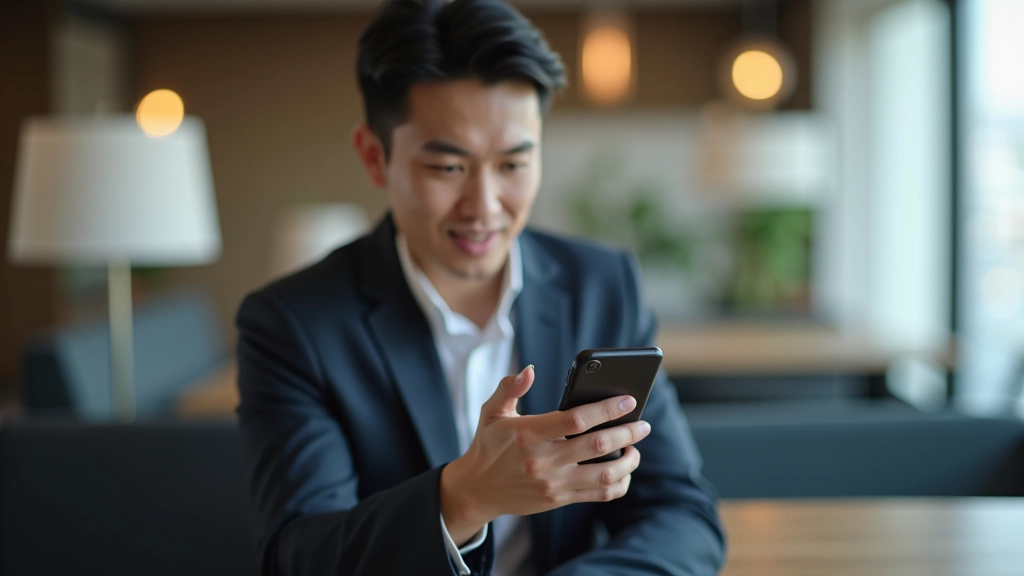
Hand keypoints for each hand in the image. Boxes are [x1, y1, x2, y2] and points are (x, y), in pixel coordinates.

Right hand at [439, 365, 650, 544]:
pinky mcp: (559, 499)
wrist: (476, 489)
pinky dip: (618, 484)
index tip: (628, 400)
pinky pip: (598, 495)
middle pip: (598, 445)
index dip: (606, 409)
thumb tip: (530, 370)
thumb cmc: (488, 444)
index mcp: (529, 434)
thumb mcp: (491, 412)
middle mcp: (543, 460)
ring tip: (635, 448)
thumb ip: (510, 388)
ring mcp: (553, 483)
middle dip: (627, 433)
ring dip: (628, 461)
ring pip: (604, 475)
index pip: (576, 419)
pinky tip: (624, 471)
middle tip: (644, 425)